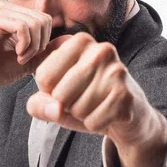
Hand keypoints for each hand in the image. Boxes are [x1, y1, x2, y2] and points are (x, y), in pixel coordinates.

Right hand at [0, 0, 69, 127]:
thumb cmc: (0, 69)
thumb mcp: (32, 59)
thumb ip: (50, 49)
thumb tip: (73, 39)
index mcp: (15, 12)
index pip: (46, 19)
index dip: (44, 41)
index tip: (30, 55)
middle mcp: (6, 6)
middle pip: (44, 20)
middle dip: (39, 44)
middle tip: (25, 57)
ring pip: (35, 23)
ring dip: (32, 47)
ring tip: (20, 57)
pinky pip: (23, 27)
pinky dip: (25, 45)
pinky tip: (16, 54)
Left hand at [26, 32, 164, 147]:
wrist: (127, 114)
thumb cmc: (86, 100)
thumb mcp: (56, 98)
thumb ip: (40, 103)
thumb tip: (55, 109)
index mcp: (80, 42)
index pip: (43, 76)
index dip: (49, 92)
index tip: (67, 87)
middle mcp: (101, 50)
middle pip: (59, 94)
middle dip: (66, 106)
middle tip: (83, 99)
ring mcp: (117, 72)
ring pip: (77, 109)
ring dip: (82, 116)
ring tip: (96, 106)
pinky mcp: (126, 96)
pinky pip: (93, 122)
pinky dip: (95, 124)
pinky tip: (107, 115)